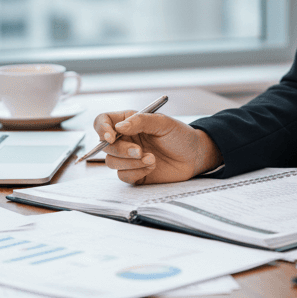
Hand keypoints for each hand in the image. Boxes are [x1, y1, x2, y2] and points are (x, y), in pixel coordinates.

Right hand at [94, 111, 221, 184]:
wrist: (194, 156)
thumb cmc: (180, 136)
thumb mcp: (163, 123)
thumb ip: (141, 121)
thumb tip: (119, 127)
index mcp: (129, 122)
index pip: (103, 121)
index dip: (101, 129)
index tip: (110, 137)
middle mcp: (125, 139)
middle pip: (105, 146)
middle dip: (121, 150)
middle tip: (139, 151)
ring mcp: (128, 158)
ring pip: (112, 162)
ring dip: (131, 162)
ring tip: (152, 158)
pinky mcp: (134, 173)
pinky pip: (123, 176)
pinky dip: (137, 172)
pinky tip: (152, 166)